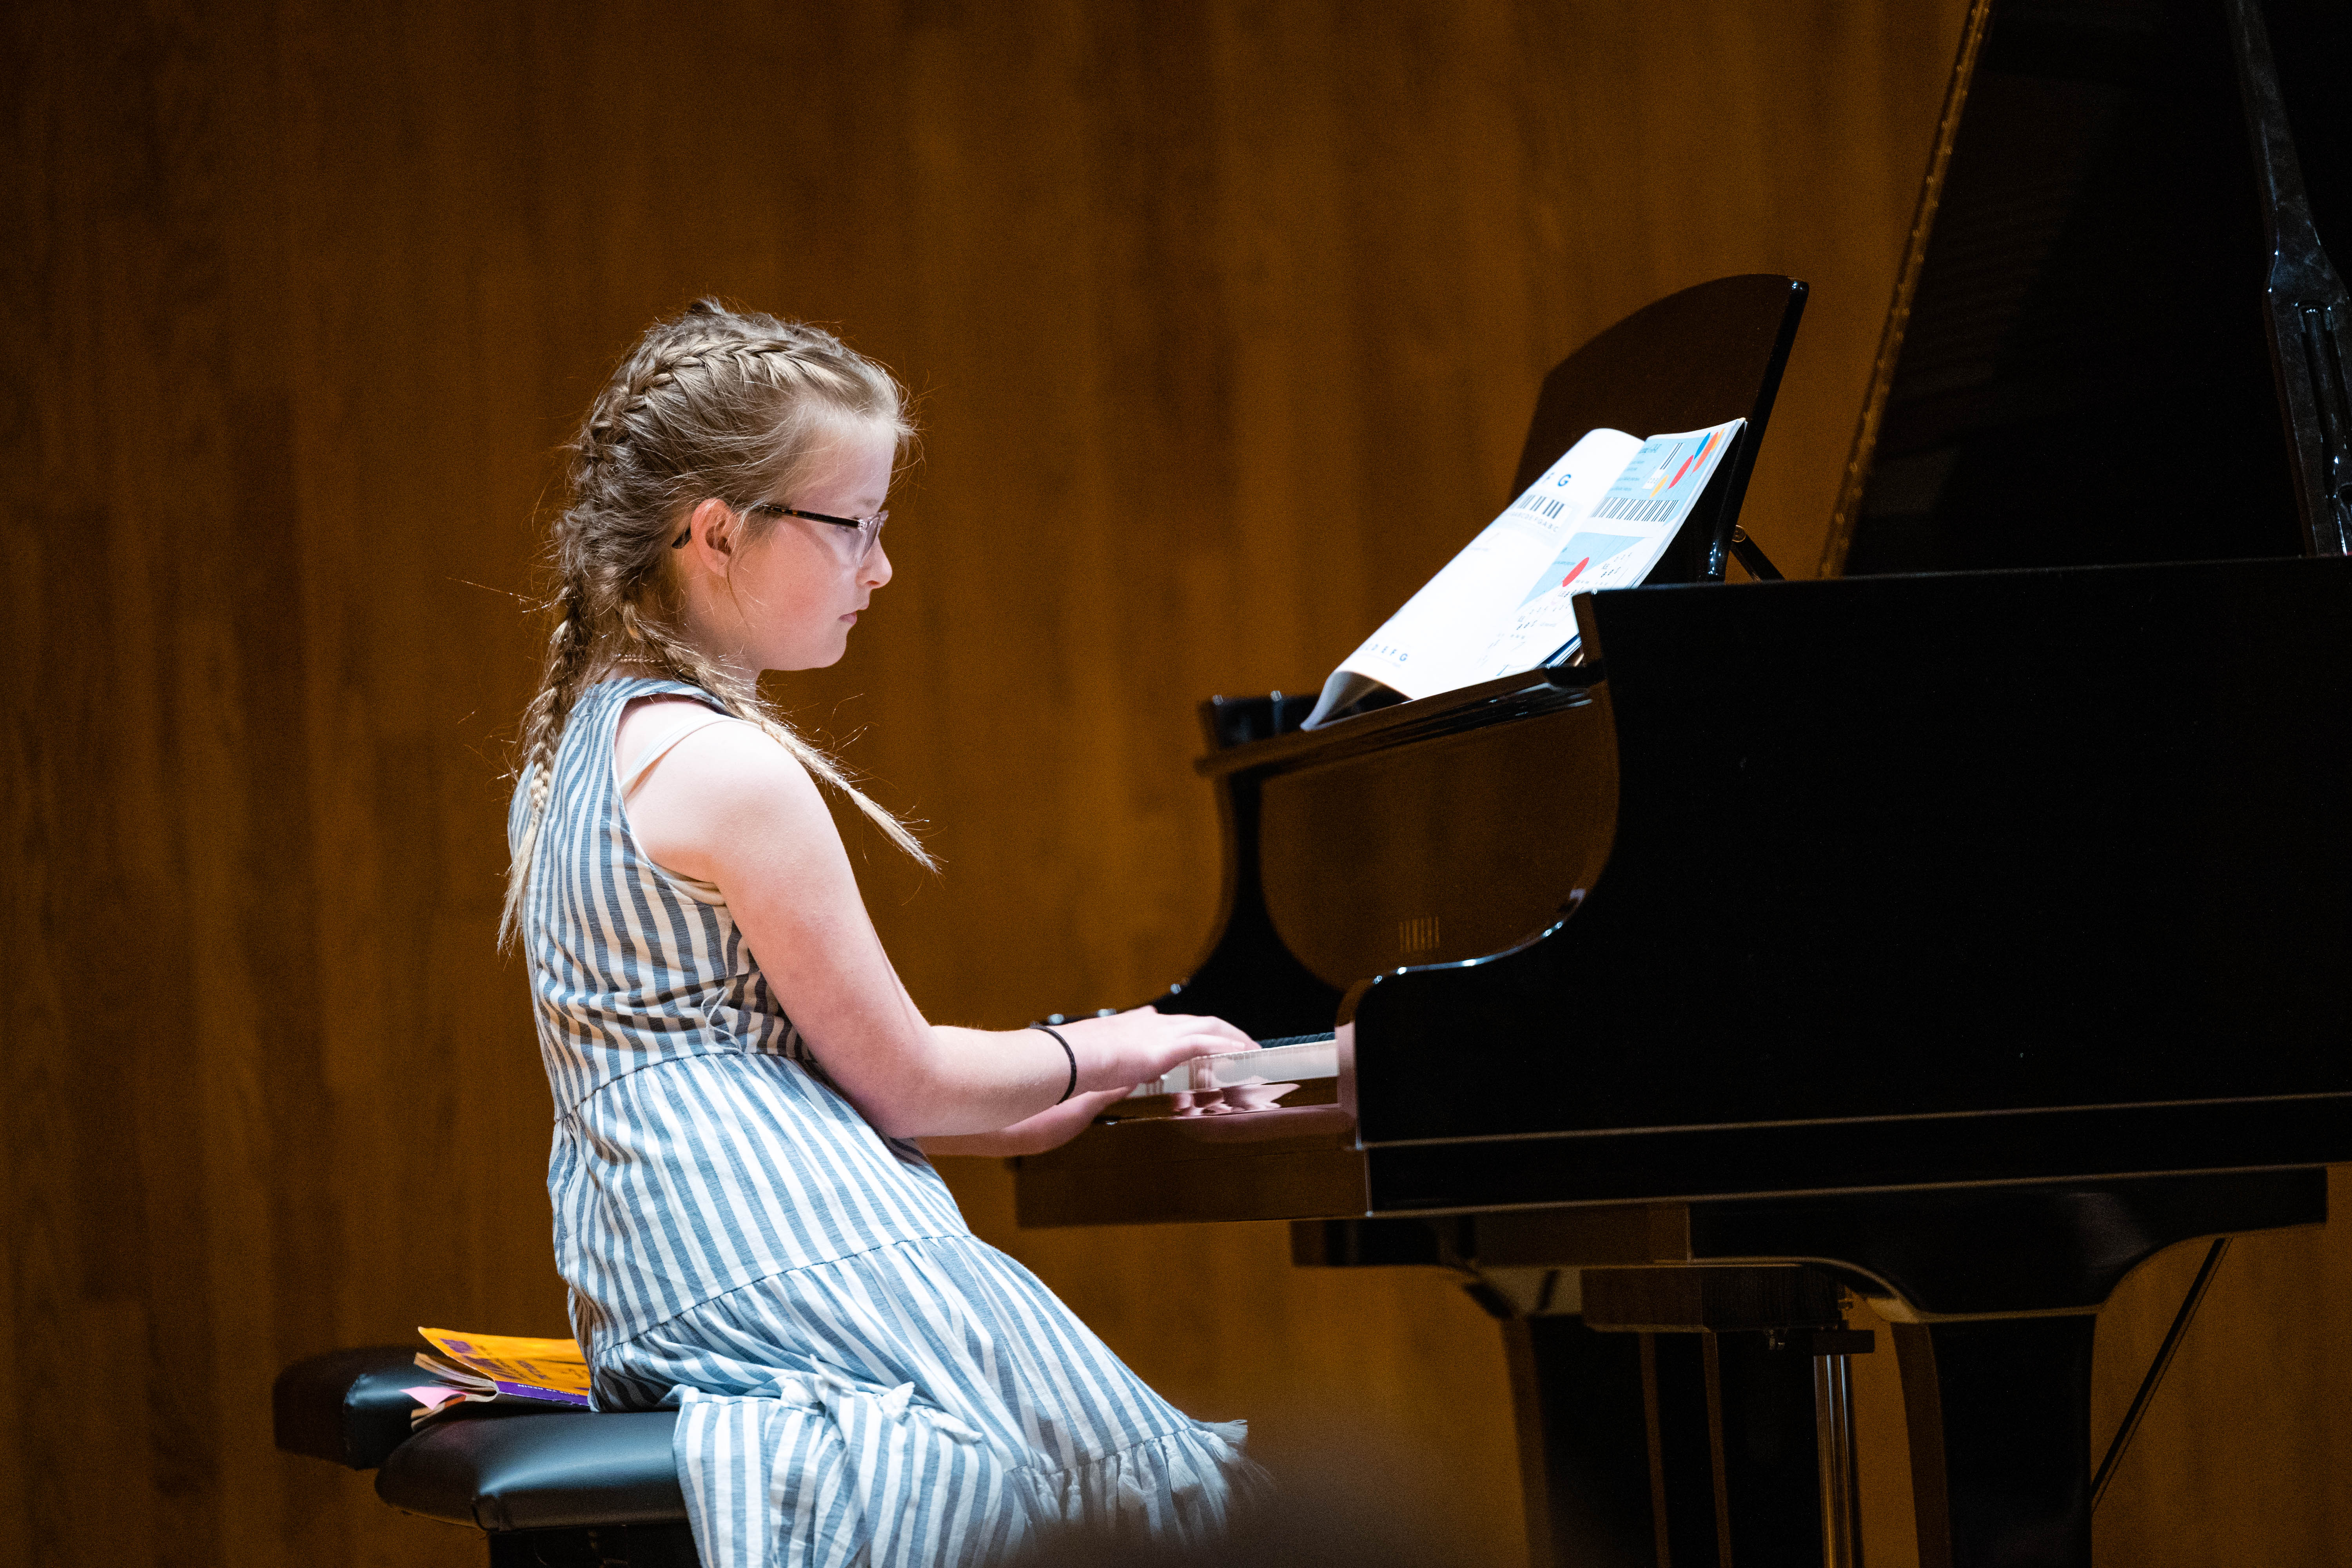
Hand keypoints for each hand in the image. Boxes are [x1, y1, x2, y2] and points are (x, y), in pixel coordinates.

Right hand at [1059, 1005, 1255, 1094]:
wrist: (1073, 1057)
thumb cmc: (1081, 1059)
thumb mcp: (1102, 1051)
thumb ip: (1119, 1049)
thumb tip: (1126, 1051)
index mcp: (1140, 1024)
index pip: (1177, 1024)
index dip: (1197, 1030)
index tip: (1210, 1036)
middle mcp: (1155, 1022)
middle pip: (1200, 1021)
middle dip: (1225, 1031)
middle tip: (1243, 1043)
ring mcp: (1162, 1032)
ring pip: (1209, 1027)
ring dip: (1233, 1037)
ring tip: (1252, 1049)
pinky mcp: (1166, 1047)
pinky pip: (1206, 1043)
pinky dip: (1225, 1046)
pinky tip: (1241, 1053)